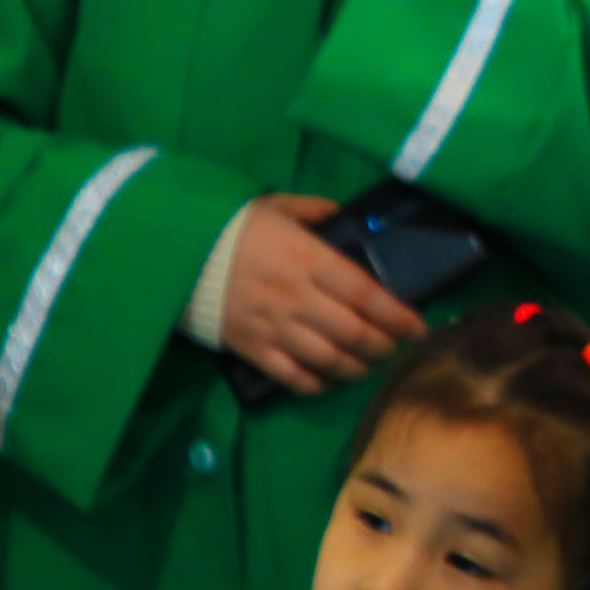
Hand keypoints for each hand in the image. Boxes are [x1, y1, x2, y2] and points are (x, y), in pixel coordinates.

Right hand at [219, 194, 425, 393]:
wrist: (171, 250)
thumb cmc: (230, 225)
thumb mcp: (277, 206)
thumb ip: (315, 211)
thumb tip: (341, 215)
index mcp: (308, 259)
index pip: (366, 294)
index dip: (397, 316)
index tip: (418, 328)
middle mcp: (297, 297)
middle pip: (354, 333)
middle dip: (382, 346)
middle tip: (394, 348)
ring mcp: (273, 326)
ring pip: (328, 359)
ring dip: (356, 368)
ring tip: (368, 365)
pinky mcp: (250, 348)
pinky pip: (291, 376)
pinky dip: (316, 384)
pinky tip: (329, 381)